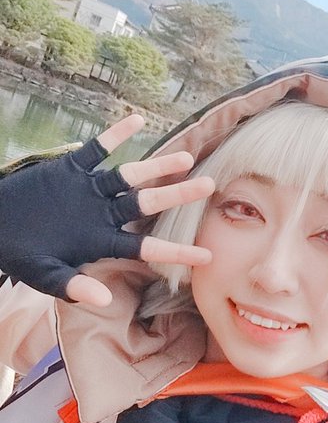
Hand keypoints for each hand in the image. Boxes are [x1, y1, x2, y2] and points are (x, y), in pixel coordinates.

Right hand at [0, 115, 214, 306]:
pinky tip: (137, 120)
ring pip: (131, 176)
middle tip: (211, 186)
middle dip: (178, 195)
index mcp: (103, 240)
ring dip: (157, 166)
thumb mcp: (46, 276)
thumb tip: (104, 301)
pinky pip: (96, 149)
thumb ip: (74, 287)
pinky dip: (114, 136)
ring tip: (185, 157)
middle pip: (149, 203)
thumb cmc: (22, 255)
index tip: (207, 256)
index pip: (147, 246)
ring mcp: (91, 189)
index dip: (176, 251)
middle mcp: (104, 213)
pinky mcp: (71, 169)